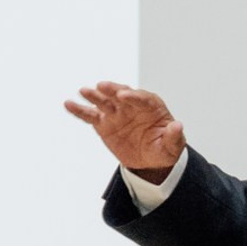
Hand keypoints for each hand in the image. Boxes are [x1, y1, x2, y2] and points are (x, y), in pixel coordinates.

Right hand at [64, 81, 186, 180]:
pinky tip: (68, 104)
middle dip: (111, 89)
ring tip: (83, 91)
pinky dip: (79, 110)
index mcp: (151, 106)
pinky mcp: (103, 122)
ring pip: (104, 101)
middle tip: (102, 86)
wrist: (149, 159)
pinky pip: (90, 115)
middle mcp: (131, 104)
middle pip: (120, 94)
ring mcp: (116, 112)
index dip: (133, 96)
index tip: (123, 95)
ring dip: (94, 96)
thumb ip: (174, 136)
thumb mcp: (172, 146)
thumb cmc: (163, 148)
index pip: (143, 98)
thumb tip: (178, 126)